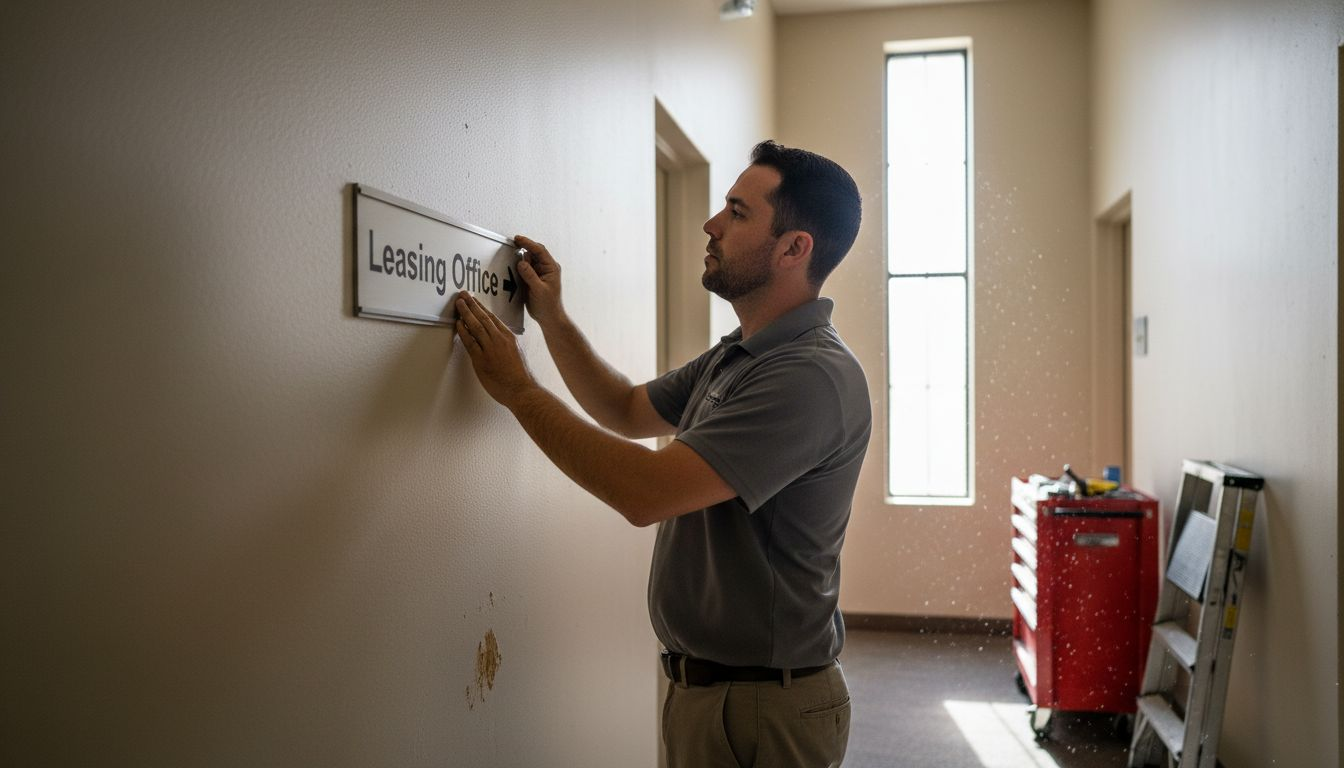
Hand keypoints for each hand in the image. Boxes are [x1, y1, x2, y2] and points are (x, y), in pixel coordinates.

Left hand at [454, 291, 536, 407]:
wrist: (522, 390)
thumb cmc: (521, 376)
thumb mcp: (517, 353)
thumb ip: (507, 344)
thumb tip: (498, 340)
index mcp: (509, 337)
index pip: (493, 318)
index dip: (481, 307)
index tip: (474, 300)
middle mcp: (500, 340)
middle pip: (483, 317)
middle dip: (471, 304)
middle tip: (462, 295)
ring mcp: (491, 349)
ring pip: (476, 326)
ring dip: (465, 313)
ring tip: (458, 303)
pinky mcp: (482, 360)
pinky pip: (470, 342)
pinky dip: (463, 331)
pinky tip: (458, 324)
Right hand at [513, 235, 563, 327]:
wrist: (549, 317)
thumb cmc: (548, 305)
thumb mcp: (538, 289)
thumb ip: (530, 275)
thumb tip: (521, 262)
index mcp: (551, 268)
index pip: (539, 250)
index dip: (528, 243)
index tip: (518, 239)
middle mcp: (547, 268)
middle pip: (534, 252)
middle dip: (524, 246)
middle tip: (512, 242)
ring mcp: (540, 272)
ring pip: (529, 259)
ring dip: (521, 256)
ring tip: (511, 253)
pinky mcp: (534, 278)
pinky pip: (526, 268)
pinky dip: (520, 265)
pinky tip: (514, 264)